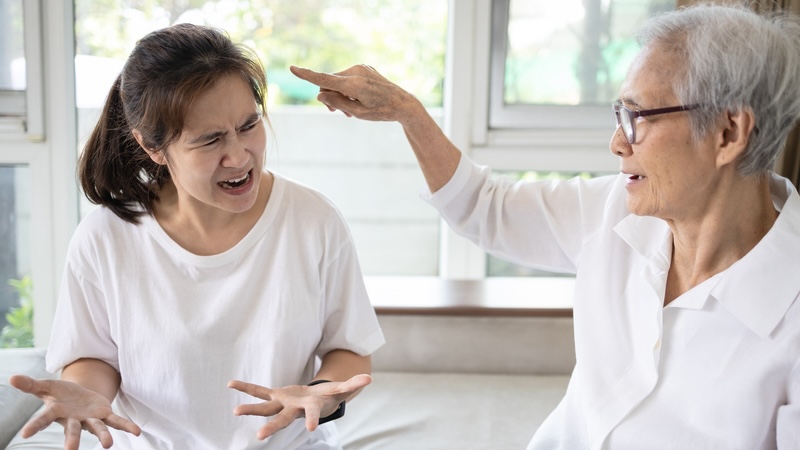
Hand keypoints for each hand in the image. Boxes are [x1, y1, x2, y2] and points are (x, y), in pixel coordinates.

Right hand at [8, 375, 140, 449]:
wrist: (78, 396)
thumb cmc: (60, 394)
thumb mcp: (46, 387)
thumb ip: (30, 385)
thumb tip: (11, 378)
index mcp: (56, 412)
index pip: (43, 419)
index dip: (34, 426)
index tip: (24, 434)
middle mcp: (73, 420)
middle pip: (71, 430)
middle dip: (71, 440)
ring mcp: (89, 419)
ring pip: (97, 428)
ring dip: (103, 436)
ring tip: (108, 445)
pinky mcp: (104, 414)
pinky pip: (117, 421)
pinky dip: (126, 426)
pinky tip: (137, 432)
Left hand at [227, 374, 371, 439]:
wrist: (315, 403)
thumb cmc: (329, 397)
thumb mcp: (341, 390)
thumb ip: (353, 384)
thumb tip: (369, 378)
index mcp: (311, 408)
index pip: (313, 414)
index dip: (312, 419)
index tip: (310, 429)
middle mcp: (294, 410)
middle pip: (282, 419)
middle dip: (272, 427)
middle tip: (259, 436)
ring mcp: (283, 404)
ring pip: (266, 408)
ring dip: (251, 410)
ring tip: (235, 412)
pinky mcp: (276, 395)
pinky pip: (259, 391)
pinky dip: (246, 388)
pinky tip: (231, 384)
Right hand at [289, 65, 424, 125]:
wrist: (403, 103)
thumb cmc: (381, 112)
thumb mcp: (357, 112)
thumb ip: (336, 103)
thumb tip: (320, 94)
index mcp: (353, 84)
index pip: (324, 79)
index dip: (306, 75)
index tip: (292, 68)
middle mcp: (355, 71)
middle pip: (328, 82)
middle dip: (328, 97)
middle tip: (337, 113)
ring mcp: (360, 68)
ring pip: (337, 80)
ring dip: (338, 94)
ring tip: (349, 110)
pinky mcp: (364, 68)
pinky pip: (347, 77)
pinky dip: (346, 88)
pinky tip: (355, 99)